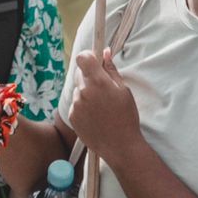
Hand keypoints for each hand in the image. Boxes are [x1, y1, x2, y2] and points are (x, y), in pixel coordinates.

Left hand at [66, 49, 141, 169]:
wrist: (120, 145)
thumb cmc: (126, 116)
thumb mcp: (124, 90)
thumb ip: (111, 70)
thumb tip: (105, 53)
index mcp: (98, 82)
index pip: (82, 58)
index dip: (87, 57)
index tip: (93, 61)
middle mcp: (83, 91)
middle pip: (80, 74)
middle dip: (89, 76)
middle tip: (103, 89)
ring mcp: (76, 104)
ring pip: (78, 90)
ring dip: (86, 93)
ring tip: (101, 107)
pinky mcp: (71, 116)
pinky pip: (75, 104)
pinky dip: (82, 106)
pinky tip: (95, 116)